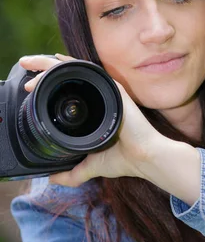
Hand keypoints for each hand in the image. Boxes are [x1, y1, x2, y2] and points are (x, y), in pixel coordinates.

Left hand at [19, 53, 167, 186]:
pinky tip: (54, 61)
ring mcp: (107, 92)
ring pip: (75, 71)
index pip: (69, 95)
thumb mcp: (90, 167)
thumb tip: (52, 180)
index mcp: (95, 113)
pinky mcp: (113, 88)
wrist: (143, 156)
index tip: (31, 92)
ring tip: (32, 68)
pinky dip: (70, 63)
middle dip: (44, 72)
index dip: (49, 89)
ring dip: (51, 66)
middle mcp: (100, 99)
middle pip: (68, 79)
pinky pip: (89, 70)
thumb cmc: (123, 159)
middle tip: (26, 76)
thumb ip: (72, 174)